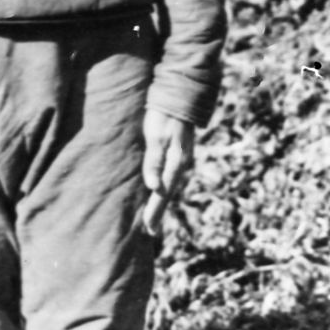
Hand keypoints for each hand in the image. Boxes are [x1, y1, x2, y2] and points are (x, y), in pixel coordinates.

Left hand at [138, 106, 196, 236]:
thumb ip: (154, 161)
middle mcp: (181, 164)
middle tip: (151, 231)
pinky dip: (163, 189)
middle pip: (168, 194)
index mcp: (176, 162)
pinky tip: (157, 193)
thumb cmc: (163, 116)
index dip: (155, 211)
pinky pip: (169, 177)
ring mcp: (180, 159)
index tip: (149, 228)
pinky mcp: (176, 154)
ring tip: (152, 218)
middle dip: (158, 212)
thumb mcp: (156, 137)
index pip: (163, 193)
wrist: (178, 98)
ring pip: (170, 186)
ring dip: (160, 202)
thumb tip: (153, 187)